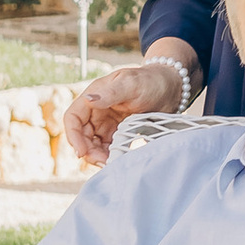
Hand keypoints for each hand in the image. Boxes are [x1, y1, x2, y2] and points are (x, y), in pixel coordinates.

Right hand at [62, 61, 185, 166]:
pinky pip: (108, 147)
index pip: (73, 118)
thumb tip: (88, 100)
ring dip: (97, 155)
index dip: (73, 136)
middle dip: (88, 150)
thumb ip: (111, 93)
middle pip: (82, 135)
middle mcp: (97, 110)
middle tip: (102, 162)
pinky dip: (109, 155)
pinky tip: (117, 161)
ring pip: (93, 144)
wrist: (172, 88)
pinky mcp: (119, 132)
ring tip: (110, 163)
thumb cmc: (151, 81)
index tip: (81, 152)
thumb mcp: (131, 85)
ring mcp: (107, 122)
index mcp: (95, 96)